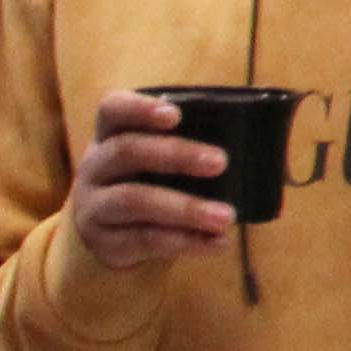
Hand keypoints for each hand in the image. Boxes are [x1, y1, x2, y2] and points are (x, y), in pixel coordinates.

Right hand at [69, 91, 241, 272]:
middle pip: (127, 151)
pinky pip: (146, 240)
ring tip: (226, 216)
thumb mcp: (157, 161)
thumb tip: (257, 144)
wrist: (109, 237)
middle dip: (176, 154)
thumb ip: (190, 147)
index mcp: (109, 136)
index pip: (112, 110)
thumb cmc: (149, 183)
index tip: (175, 114)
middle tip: (221, 162)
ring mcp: (93, 205)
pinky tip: (218, 242)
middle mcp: (94, 166)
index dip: (139, 108)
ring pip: (134, 200)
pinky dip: (186, 241)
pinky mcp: (103, 242)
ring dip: (185, 207)